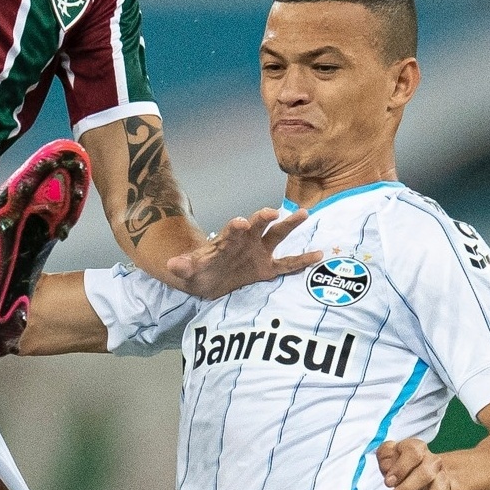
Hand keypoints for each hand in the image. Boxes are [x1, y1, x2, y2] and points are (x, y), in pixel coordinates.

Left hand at [160, 208, 322, 299]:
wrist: (206, 278)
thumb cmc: (198, 270)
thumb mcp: (187, 271)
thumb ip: (183, 267)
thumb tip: (172, 265)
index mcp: (227, 240)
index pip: (231, 231)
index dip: (236, 227)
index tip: (240, 223)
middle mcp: (246, 241)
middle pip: (257, 226)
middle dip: (265, 218)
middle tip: (273, 212)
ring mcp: (258, 252)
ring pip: (277, 236)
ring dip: (289, 225)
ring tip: (304, 213)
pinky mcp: (266, 267)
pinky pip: (287, 264)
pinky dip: (301, 261)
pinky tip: (318, 255)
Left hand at [375, 436, 458, 489]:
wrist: (420, 473)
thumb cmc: (399, 464)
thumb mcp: (388, 455)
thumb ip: (384, 456)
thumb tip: (387, 467)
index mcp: (418, 449)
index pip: (414, 453)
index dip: (401, 468)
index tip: (387, 482)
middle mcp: (434, 463)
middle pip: (426, 475)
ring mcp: (442, 480)